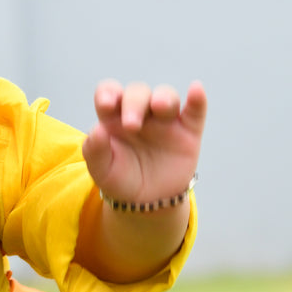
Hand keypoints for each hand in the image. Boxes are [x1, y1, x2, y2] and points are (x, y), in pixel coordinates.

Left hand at [82, 80, 205, 202]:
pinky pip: (195, 110)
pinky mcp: (187, 131)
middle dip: (134, 103)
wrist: (146, 201)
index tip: (106, 105)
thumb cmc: (119, 179)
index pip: (109, 92)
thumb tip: (96, 130)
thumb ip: (94, 150)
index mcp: (114, 117)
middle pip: (138, 92)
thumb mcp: (101, 170)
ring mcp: (164, 120)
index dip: (108, 93)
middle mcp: (139, 113)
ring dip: (164, 97)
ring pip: (166, 95)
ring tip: (160, 107)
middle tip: (131, 126)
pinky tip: (196, 90)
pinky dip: (197, 99)